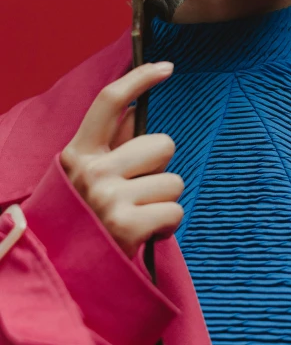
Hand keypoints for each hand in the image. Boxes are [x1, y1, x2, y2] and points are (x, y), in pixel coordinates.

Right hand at [60, 62, 182, 258]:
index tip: (165, 68)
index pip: (108, 102)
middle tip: (138, 191)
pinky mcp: (127, 227)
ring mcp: (108, 199)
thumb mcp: (84, 178)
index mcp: (78, 153)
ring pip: (174, 181)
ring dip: (164, 201)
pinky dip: (168, 225)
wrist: (61, 276)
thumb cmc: (82, 219)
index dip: (139, 78)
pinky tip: (147, 233)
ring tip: (138, 216)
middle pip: (162, 143)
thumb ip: (111, 145)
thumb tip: (136, 111)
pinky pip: (175, 211)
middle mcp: (91, 171)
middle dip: (160, 167)